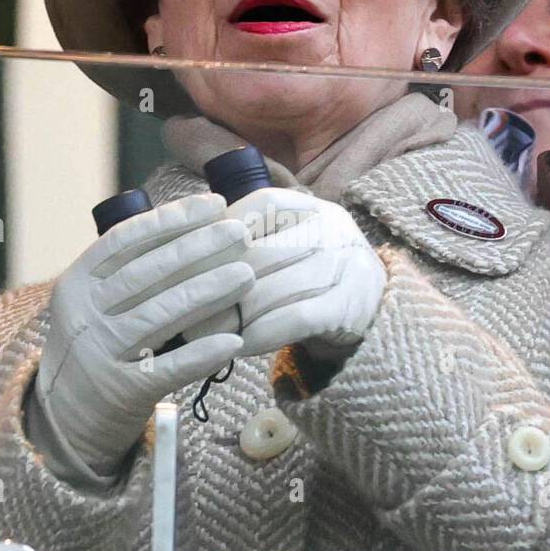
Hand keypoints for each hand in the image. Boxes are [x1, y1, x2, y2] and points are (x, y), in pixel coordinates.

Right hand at [32, 192, 254, 476]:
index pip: (125, 240)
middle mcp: (83, 314)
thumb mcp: (96, 301)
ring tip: (247, 276)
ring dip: (206, 293)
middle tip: (240, 233)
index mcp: (78, 281)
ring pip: (159, 316)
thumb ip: (131, 269)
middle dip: (198, 249)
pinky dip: (201, 354)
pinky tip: (234, 340)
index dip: (171, 220)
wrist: (64, 414)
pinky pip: (167, 369)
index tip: (214, 204)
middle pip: (146, 274)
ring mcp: (100, 354)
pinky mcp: (121, 391)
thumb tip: (195, 225)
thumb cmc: (98, 343)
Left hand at [182, 187, 385, 360]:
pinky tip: (235, 347)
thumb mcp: (290, 245)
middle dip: (212, 281)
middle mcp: (333, 229)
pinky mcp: (349, 307)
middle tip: (175, 305)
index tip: (184, 255)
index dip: (221, 227)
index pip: (261, 204)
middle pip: (260, 250)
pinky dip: (260, 334)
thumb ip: (248, 240)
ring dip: (229, 315)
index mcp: (313, 207)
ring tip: (195, 334)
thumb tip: (181, 253)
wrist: (374, 313)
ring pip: (272, 287)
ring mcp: (345, 266)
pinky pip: (294, 319)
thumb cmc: (314, 279)